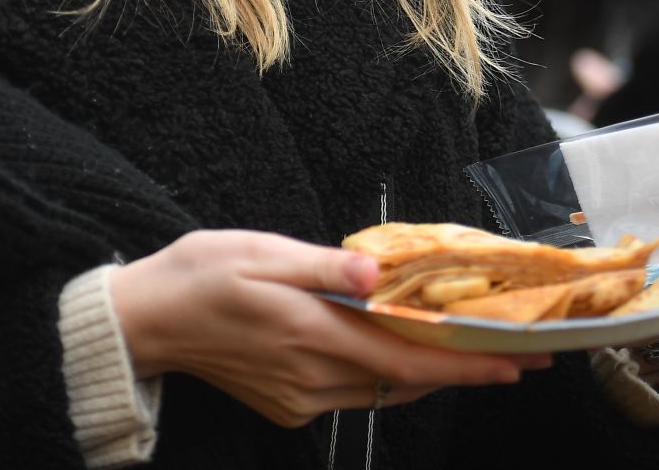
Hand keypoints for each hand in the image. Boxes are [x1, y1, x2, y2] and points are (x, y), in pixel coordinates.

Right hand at [108, 230, 552, 427]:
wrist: (144, 321)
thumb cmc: (198, 275)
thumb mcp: (259, 251)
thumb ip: (322, 265)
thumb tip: (374, 271)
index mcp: (310, 333)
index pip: (408, 355)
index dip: (467, 363)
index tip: (514, 363)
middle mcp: (311, 376)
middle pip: (405, 379)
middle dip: (460, 368)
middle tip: (509, 353)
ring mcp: (299, 398)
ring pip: (382, 389)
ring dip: (423, 371)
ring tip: (461, 349)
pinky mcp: (287, 406)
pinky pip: (352, 395)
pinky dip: (382, 374)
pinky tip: (390, 350)